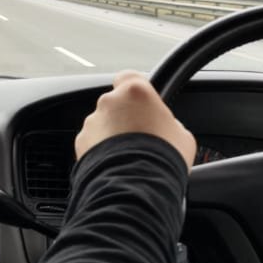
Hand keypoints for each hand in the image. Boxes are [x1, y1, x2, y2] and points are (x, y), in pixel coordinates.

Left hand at [76, 70, 196, 169]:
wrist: (135, 186)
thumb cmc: (163, 158)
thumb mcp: (182, 135)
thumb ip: (168, 122)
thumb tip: (165, 127)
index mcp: (136, 91)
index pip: (129, 76)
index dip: (135, 90)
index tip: (142, 102)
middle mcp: (109, 101)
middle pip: (116, 103)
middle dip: (124, 117)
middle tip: (140, 137)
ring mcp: (92, 121)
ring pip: (102, 123)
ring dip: (111, 135)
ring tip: (128, 156)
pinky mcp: (81, 142)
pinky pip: (92, 142)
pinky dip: (99, 151)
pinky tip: (115, 164)